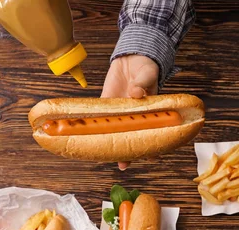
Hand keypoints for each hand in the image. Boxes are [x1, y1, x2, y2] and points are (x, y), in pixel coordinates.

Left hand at [101, 55, 158, 169]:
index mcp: (148, 111)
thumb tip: (135, 93)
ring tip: (105, 157)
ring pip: (114, 130)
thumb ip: (142, 84)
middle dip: (127, 152)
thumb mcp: (148, 75)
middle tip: (124, 164)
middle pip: (130, 137)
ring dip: (109, 143)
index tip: (148, 157)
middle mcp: (133, 115)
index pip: (149, 132)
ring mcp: (119, 111)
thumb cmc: (146, 68)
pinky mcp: (107, 102)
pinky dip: (94, 124)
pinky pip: (100, 116)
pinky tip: (89, 135)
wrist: (133, 57)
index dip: (148, 146)